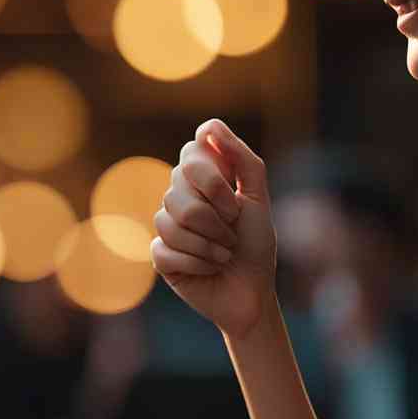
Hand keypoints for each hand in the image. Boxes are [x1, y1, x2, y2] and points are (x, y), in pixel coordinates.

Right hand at [152, 118, 276, 338]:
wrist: (252, 293)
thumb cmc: (256, 245)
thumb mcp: (258, 198)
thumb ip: (243, 160)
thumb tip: (209, 126)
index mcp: (201, 179)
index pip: (191, 154)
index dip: (213, 180)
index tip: (234, 203)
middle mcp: (179, 197)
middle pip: (178, 190)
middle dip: (216, 218)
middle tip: (233, 234)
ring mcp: (166, 226)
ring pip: (172, 222)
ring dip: (210, 245)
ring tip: (224, 254)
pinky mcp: (159, 255)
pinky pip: (166, 250)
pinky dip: (198, 263)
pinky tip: (208, 269)